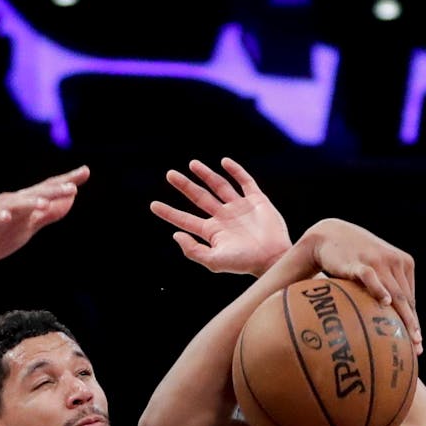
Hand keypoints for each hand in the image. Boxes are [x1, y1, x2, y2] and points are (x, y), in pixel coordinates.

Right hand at [0, 166, 90, 282]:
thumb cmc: (1, 236)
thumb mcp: (30, 225)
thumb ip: (49, 212)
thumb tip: (72, 198)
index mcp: (23, 202)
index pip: (47, 189)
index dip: (65, 181)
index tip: (85, 172)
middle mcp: (10, 202)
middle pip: (34, 195)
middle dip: (52, 191)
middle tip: (71, 188)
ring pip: (13, 205)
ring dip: (28, 203)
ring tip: (43, 203)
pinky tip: (6, 217)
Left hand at [150, 157, 290, 277]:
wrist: (272, 258)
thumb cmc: (244, 263)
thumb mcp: (214, 261)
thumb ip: (193, 250)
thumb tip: (175, 234)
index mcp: (212, 232)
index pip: (185, 219)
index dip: (169, 212)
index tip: (153, 205)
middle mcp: (223, 217)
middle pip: (199, 197)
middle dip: (184, 186)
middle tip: (169, 175)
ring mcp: (239, 207)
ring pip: (219, 186)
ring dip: (206, 174)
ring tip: (192, 164)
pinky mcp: (257, 201)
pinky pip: (244, 182)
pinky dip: (235, 171)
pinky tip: (224, 162)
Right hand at [303, 218, 421, 354]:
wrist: (329, 235)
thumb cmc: (351, 258)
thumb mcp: (374, 268)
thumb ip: (385, 286)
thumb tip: (386, 319)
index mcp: (403, 263)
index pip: (410, 298)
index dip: (415, 321)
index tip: (417, 343)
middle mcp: (395, 261)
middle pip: (406, 299)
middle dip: (412, 325)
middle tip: (416, 346)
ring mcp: (378, 261)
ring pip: (395, 293)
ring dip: (402, 316)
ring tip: (405, 336)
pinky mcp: (359, 262)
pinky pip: (371, 278)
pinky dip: (379, 290)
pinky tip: (385, 302)